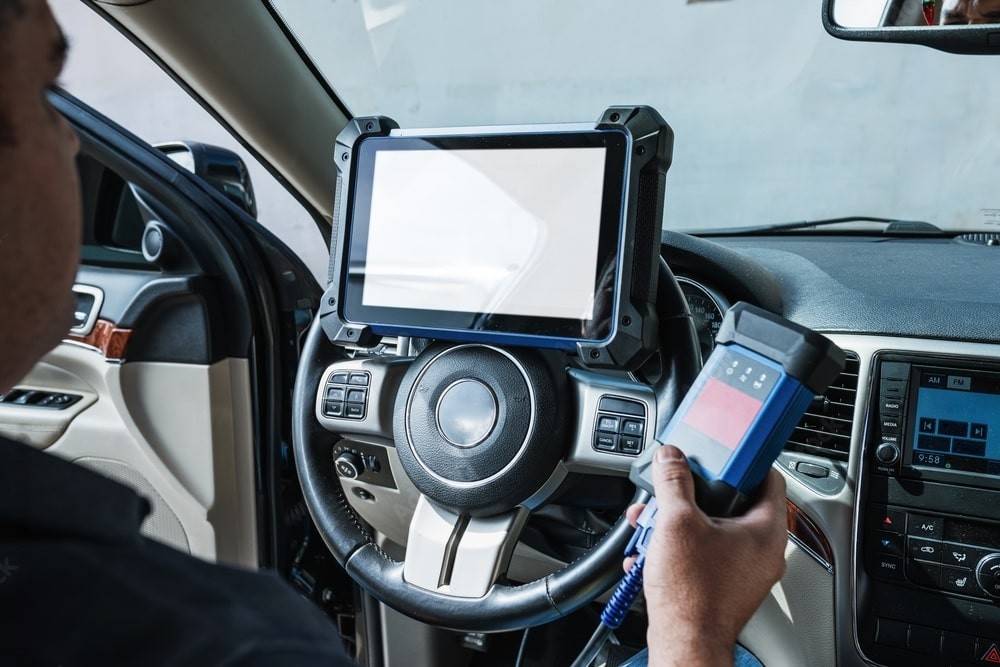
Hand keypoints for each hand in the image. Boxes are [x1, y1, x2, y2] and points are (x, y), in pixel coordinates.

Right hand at [624, 445, 786, 666]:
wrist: (683, 643)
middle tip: (677, 488)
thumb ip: (674, 481)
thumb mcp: (677, 521)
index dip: (744, 460)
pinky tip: (654, 549)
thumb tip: (671, 458)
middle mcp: (763, 552)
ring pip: (714, 529)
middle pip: (734, 503)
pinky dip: (680, 546)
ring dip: (680, 521)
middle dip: (695, 494)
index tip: (723, 452)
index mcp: (766, 531)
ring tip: (655, 522)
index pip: (769, 477)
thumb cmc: (692, 594)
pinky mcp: (726, 586)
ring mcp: (745, 572)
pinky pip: (705, 553)